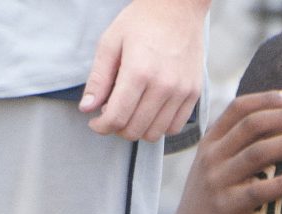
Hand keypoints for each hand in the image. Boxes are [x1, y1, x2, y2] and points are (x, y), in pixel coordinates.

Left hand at [79, 0, 208, 140]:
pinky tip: (150, 113)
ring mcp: (181, 92)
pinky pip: (175, 126)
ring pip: (156, 133)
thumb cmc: (141, 22)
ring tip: (131, 113)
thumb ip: (99, 78)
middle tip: (111, 115)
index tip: (96, 123)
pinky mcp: (194, 94)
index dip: (102, 126)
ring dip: (138, 130)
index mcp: (138, 72)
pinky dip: (159, 127)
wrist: (178, 9)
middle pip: (136, 129)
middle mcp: (163, 86)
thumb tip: (88, 108)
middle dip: (117, 129)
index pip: (117, 117)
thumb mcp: (110, 43)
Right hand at [157, 90, 281, 213]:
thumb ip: (237, 151)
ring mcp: (217, 181)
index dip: (266, 99)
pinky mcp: (226, 207)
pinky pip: (259, 191)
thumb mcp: (216, 172)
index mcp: (210, 144)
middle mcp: (211, 157)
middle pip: (252, 126)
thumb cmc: (211, 207)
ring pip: (258, 153)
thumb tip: (280, 135)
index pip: (237, 109)